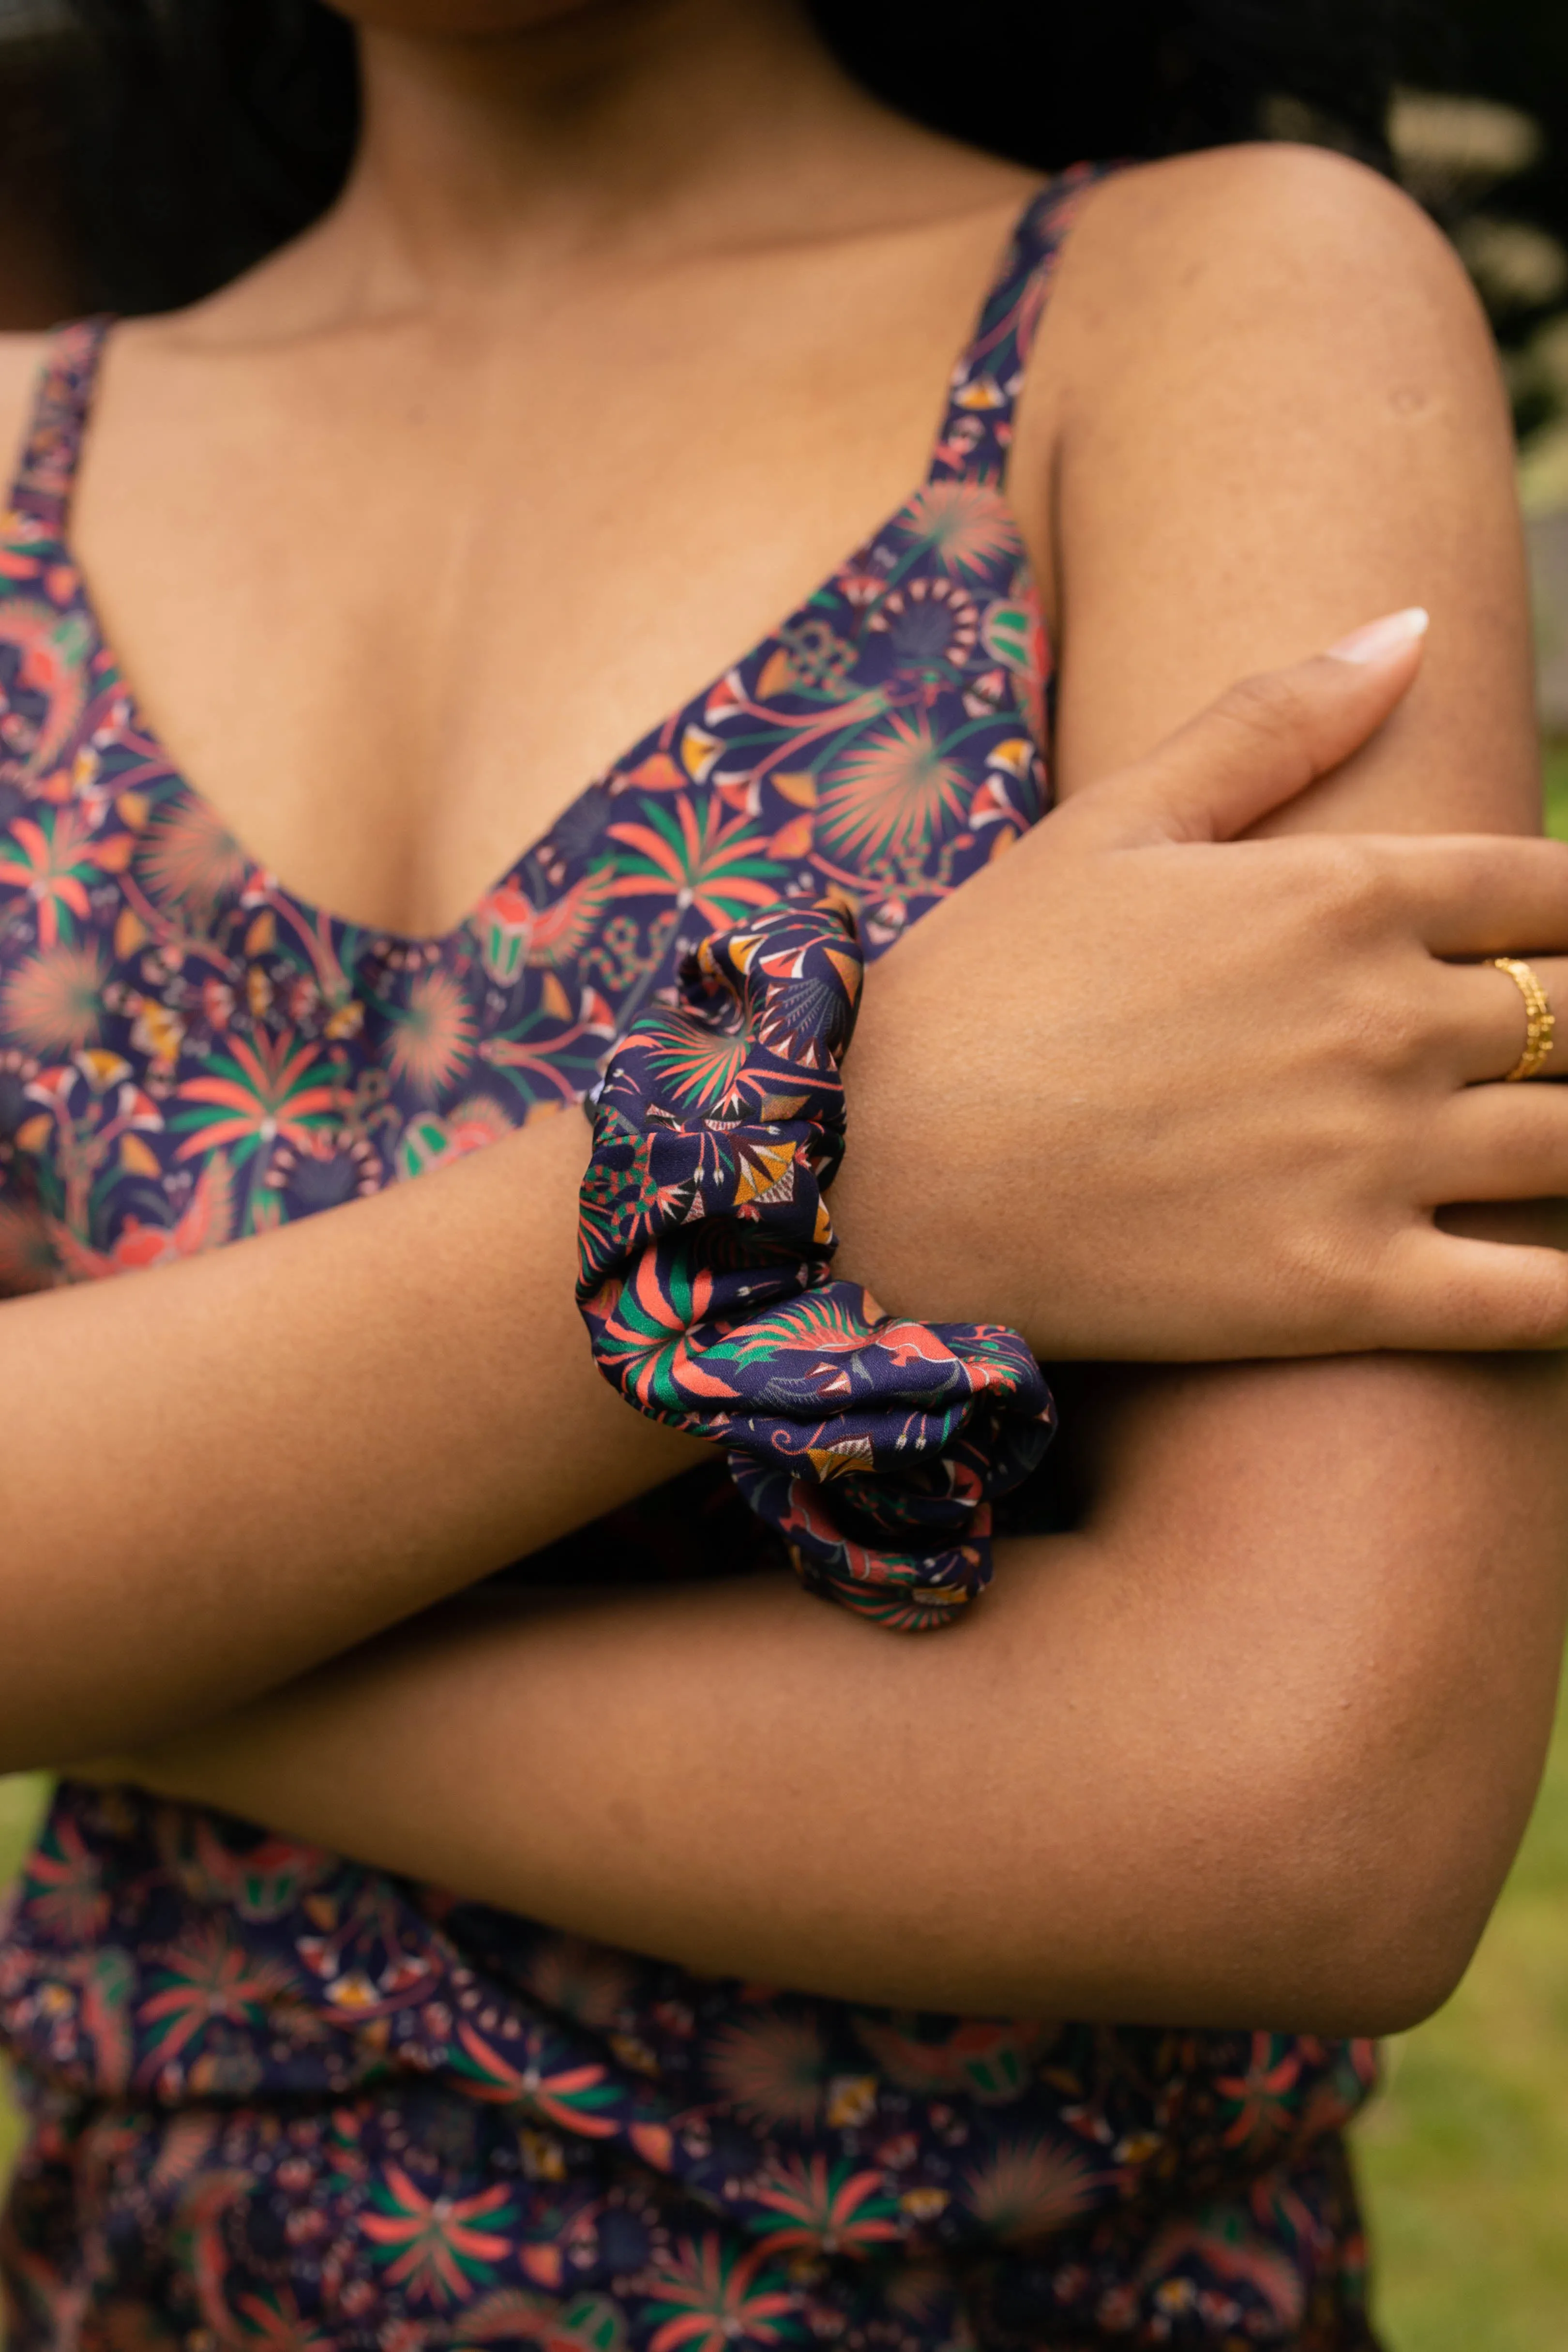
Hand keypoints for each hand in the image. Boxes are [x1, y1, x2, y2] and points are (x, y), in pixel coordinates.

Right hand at [834, 612, 1567, 1358]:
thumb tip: (1411, 626)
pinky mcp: (1349, 1294)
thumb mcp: (1110, 825)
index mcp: (1340, 894)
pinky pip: (1536, 1301)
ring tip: (1564, 1141)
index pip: (1549, 887)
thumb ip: (1269, 722)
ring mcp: (1376, 1161)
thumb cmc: (979, 991)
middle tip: (1563, 1043)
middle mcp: (1386, 1019)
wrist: (879, 1176)